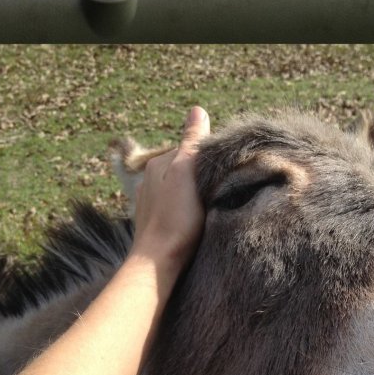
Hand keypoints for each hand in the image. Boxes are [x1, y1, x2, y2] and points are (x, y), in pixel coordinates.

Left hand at [129, 105, 208, 286]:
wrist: (158, 265)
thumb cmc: (176, 218)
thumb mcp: (187, 173)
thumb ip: (192, 142)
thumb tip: (197, 109)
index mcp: (158, 163)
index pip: (190, 149)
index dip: (210, 157)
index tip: (224, 171)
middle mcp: (149, 180)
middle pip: (184, 168)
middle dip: (200, 175)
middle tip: (219, 189)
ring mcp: (149, 202)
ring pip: (179, 188)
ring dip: (193, 193)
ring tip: (210, 205)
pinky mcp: (153, 223)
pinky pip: (174, 207)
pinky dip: (185, 208)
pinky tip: (195, 220)